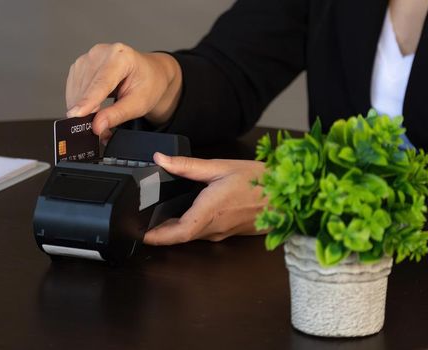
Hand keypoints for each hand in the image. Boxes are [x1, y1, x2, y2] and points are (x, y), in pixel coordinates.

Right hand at [65, 43, 182, 139]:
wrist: (149, 73)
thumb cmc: (148, 84)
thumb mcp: (139, 104)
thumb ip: (117, 115)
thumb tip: (97, 126)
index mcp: (121, 56)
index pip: (101, 82)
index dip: (87, 100)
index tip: (76, 115)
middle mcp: (102, 52)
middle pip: (86, 88)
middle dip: (87, 111)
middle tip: (99, 128)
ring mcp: (88, 57)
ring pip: (76, 90)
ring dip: (82, 108)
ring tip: (99, 115)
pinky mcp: (80, 65)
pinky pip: (73, 89)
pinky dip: (79, 102)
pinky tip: (92, 106)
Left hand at [144, 153, 267, 245]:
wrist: (286, 194)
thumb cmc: (258, 180)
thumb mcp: (220, 167)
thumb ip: (187, 166)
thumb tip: (161, 159)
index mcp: (210, 211)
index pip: (179, 233)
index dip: (158, 237)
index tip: (141, 235)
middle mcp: (215, 227)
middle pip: (181, 236)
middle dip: (161, 233)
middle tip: (141, 223)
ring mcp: (222, 233)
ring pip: (192, 236)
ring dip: (175, 231)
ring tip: (156, 220)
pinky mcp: (228, 233)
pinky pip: (204, 233)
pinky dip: (190, 228)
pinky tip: (183, 216)